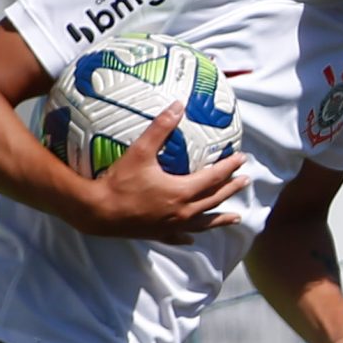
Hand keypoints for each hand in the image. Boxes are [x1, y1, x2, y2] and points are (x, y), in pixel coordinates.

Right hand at [67, 105, 246, 243]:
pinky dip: (189, 235)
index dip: (229, 167)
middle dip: (231, 189)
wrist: (98, 212)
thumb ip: (160, 128)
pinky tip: (192, 237)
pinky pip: (178, 236)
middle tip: (245, 181)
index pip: (213, 178)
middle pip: (214, 200)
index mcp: (182, 192)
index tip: (242, 159)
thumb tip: (177, 105)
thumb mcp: (140, 151)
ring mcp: (171, 226)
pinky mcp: (158, 234)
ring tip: (235, 218)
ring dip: (220, 219)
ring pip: (203, 223)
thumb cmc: (119, 182)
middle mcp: (182, 212)